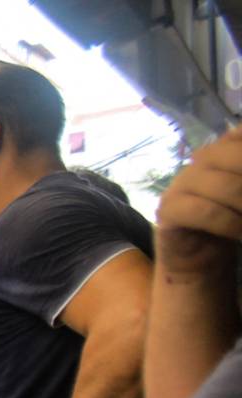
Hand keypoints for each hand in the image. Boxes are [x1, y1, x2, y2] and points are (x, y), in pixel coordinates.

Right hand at [154, 124, 241, 275]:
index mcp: (226, 146)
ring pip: (227, 186)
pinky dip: (229, 224)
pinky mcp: (168, 208)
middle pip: (239, 156)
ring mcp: (182, 181)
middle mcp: (203, 157)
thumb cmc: (232, 221)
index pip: (240, 134)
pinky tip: (237, 233)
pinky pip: (205, 211)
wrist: (199, 257)